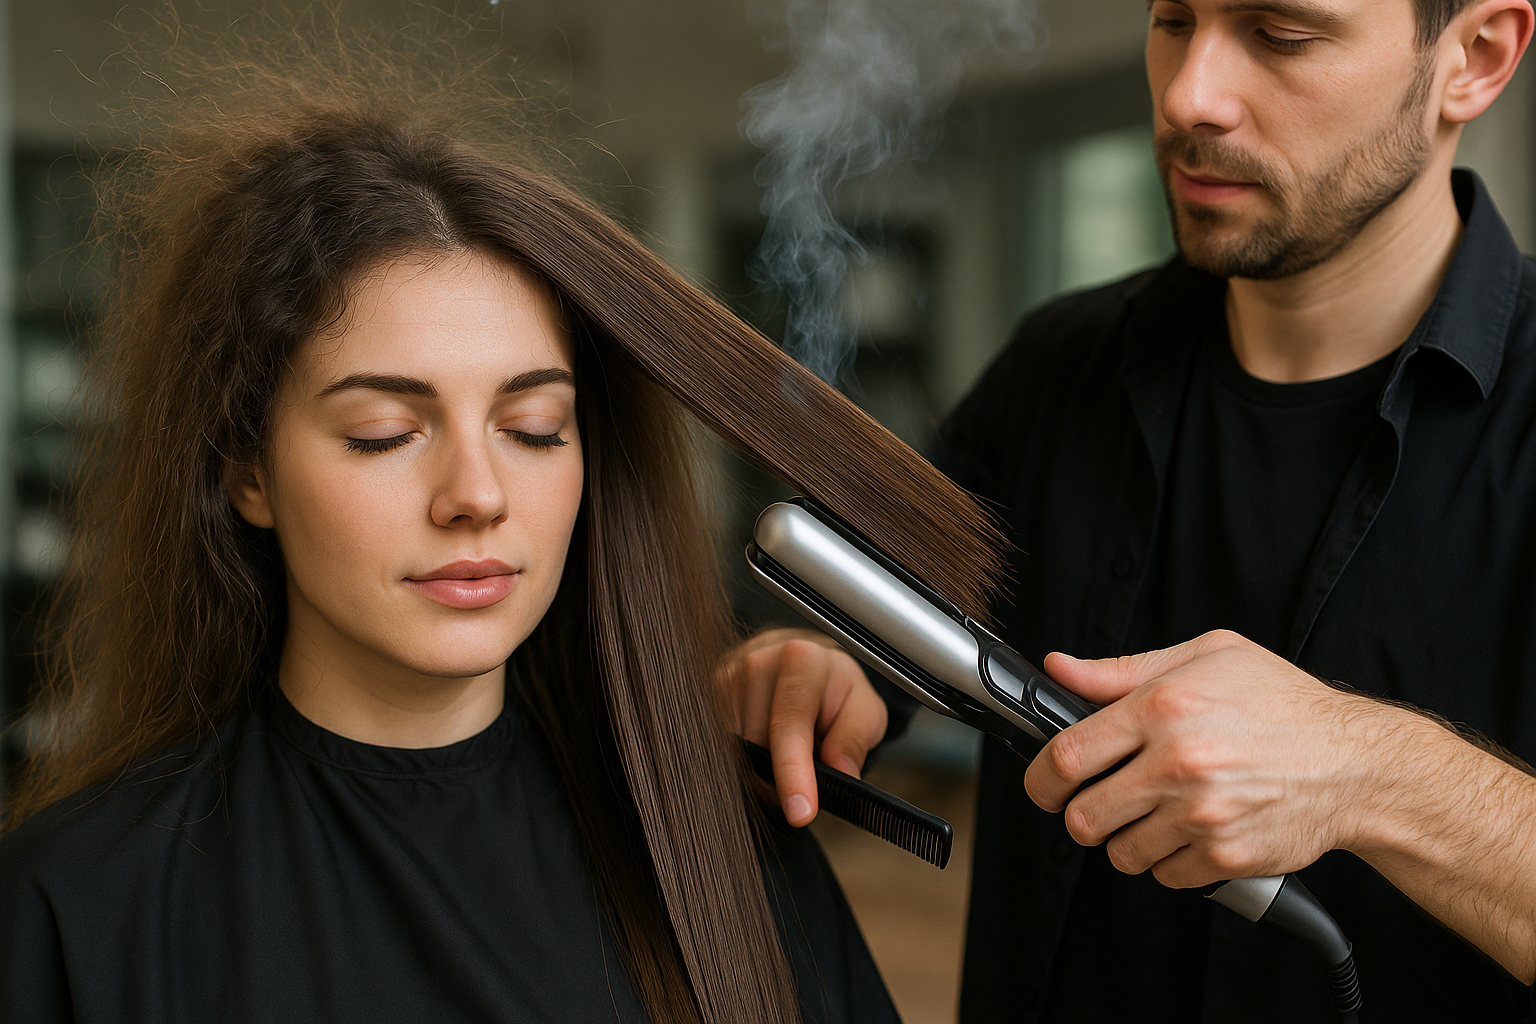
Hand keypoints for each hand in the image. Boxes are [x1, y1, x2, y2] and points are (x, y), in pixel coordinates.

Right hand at [718, 628, 888, 825]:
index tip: (800, 812)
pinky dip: (742, 761)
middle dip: (777, 777)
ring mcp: (728, 678)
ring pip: (734, 750)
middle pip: (756, 743)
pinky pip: (720, 746)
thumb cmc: (836, 690)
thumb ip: (854, 739)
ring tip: (786, 759)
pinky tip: (763, 752)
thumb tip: (842, 773)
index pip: (790, 724)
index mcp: (802, 661)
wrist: (806, 665)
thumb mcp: (865, 711)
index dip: (793, 772)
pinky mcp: (710, 696)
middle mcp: (758, 664)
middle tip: (803, 784)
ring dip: (758, 771)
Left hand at [1023, 629, 1381, 887]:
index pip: (1065, 756)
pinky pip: (1165, 875)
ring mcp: (1203, 814)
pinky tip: (1191, 830)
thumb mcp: (1205, 657)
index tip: (1043, 784)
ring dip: (1126, 839)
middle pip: (1083, 816)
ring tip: (1155, 812)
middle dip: (1079, 815)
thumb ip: (1121, 670)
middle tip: (1098, 803)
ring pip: (1120, 852)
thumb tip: (1059, 669)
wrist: (1358, 763)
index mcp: (1163, 707)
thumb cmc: (1283, 703)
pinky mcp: (1226, 854)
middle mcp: (1178, 763)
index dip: (1040, 778)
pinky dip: (1169, 861)